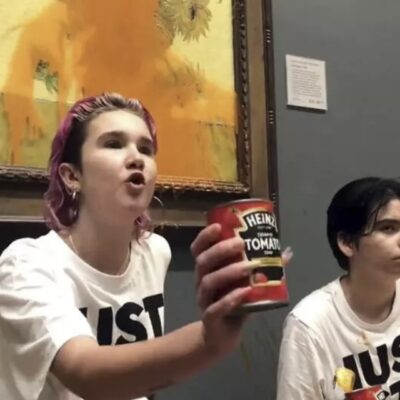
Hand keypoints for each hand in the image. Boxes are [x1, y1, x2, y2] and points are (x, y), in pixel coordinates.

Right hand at [190, 223, 250, 356]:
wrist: (222, 336)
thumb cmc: (234, 302)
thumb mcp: (247, 283)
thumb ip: (263, 268)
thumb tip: (286, 251)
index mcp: (207, 269)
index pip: (199, 249)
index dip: (205, 236)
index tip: (219, 226)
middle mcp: (201, 282)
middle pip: (203, 261)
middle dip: (220, 250)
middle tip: (241, 243)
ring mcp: (204, 300)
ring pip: (209, 282)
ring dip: (229, 272)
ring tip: (249, 266)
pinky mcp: (210, 319)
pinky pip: (215, 308)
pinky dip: (230, 299)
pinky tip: (245, 292)